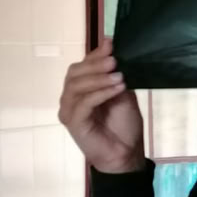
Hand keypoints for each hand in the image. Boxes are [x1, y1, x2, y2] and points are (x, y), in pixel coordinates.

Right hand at [58, 38, 144, 174]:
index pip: (82, 66)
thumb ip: (116, 74)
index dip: (95, 54)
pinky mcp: (73, 122)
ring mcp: (69, 110)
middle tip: (114, 60)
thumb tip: (112, 46)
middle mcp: (70, 97)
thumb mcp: (124, 94)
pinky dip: (101, 93)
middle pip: (75, 73)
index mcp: (81, 88)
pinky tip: (117, 88)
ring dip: (99, 78)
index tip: (111, 44)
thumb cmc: (124, 124)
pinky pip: (83, 103)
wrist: (127, 152)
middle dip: (95, 64)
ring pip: (76, 86)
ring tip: (119, 76)